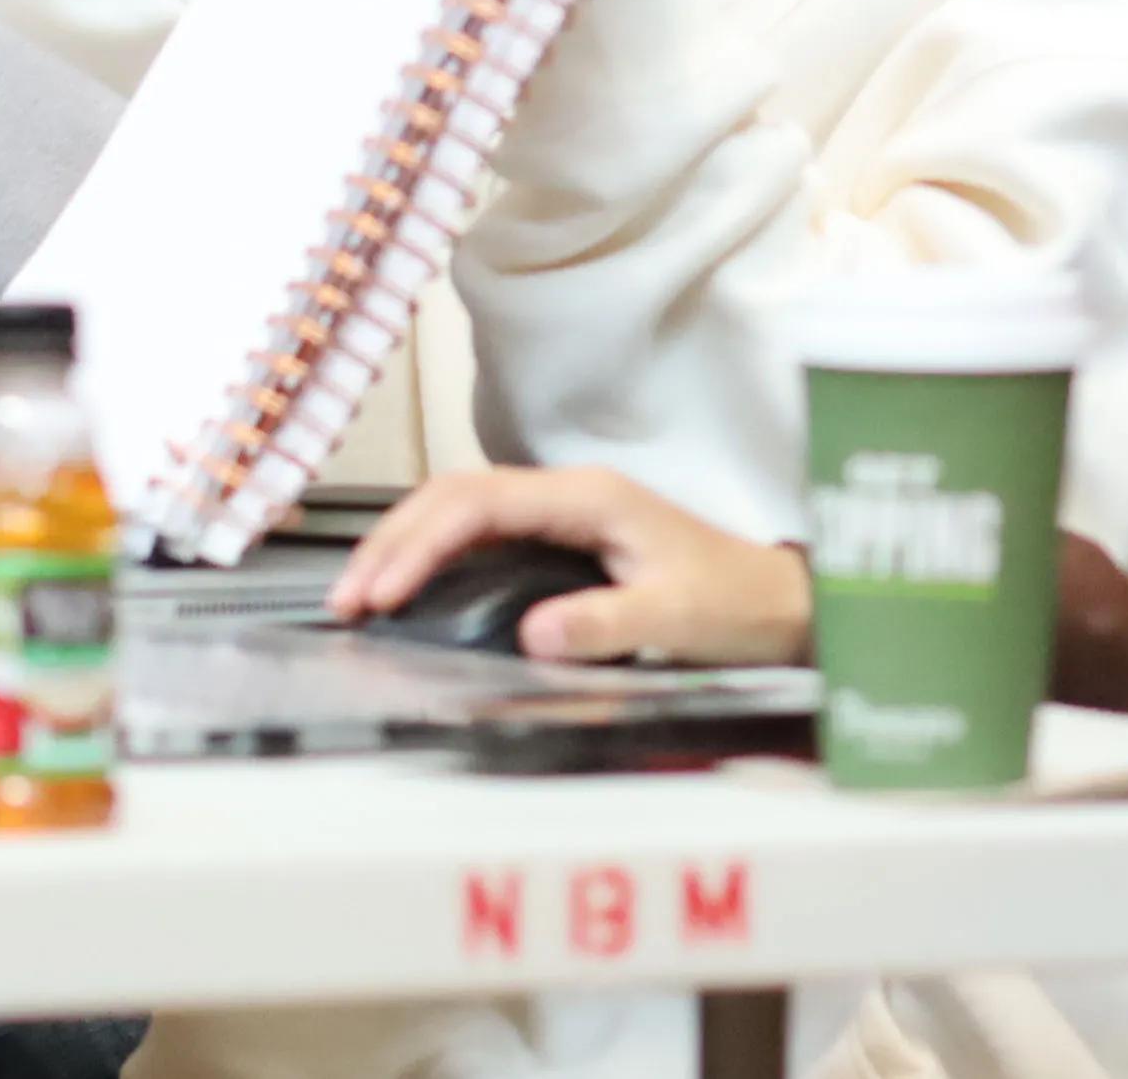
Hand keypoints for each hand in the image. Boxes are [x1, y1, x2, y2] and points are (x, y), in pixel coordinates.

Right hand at [328, 468, 811, 665]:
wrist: (779, 601)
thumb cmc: (735, 602)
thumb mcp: (676, 619)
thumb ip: (606, 625)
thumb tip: (534, 635)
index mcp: (588, 496)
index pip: (480, 503)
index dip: (422, 542)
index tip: (383, 588)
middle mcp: (567, 493)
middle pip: (454, 495)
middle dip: (393, 540)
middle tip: (347, 598)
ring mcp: (559, 511)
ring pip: (458, 508)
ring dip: (404, 544)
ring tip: (357, 596)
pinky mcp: (557, 537)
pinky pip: (476, 532)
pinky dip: (431, 555)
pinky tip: (406, 587)